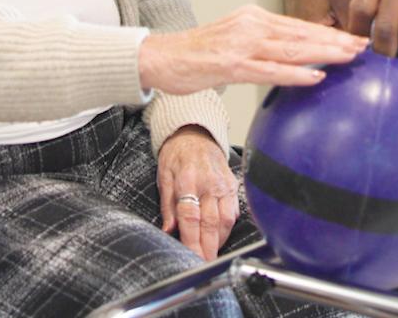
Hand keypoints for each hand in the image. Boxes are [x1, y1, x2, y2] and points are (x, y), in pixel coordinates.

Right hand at [137, 6, 367, 94]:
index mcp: (254, 18)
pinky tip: (316, 77)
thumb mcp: (235, 41)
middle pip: (302, 33)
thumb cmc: (197, 54)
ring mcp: (241, 44)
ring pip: (291, 48)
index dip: (329, 33)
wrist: (159, 57)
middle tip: (365, 46)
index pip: (299, 25)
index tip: (355, 39)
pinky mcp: (230, 64)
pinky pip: (269, 70)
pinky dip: (295, 73)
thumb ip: (263, 46)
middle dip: (336, 40)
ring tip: (350, 57)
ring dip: (324, 53)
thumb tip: (294, 59)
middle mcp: (251, 25)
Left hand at [157, 125, 238, 260]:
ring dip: (219, 240)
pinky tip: (220, 237)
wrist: (196, 133)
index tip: (191, 256)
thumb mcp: (163, 175)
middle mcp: (209, 182)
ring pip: (226, 219)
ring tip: (211, 254)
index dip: (191, 239)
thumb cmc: (177, 154)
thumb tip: (168, 229)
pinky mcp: (233, 185)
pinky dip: (228, 227)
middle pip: (210, 222)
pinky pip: (234, 211)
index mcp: (188, 179)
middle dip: (208, 247)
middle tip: (204, 264)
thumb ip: (167, 204)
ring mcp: (223, 184)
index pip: (190, 216)